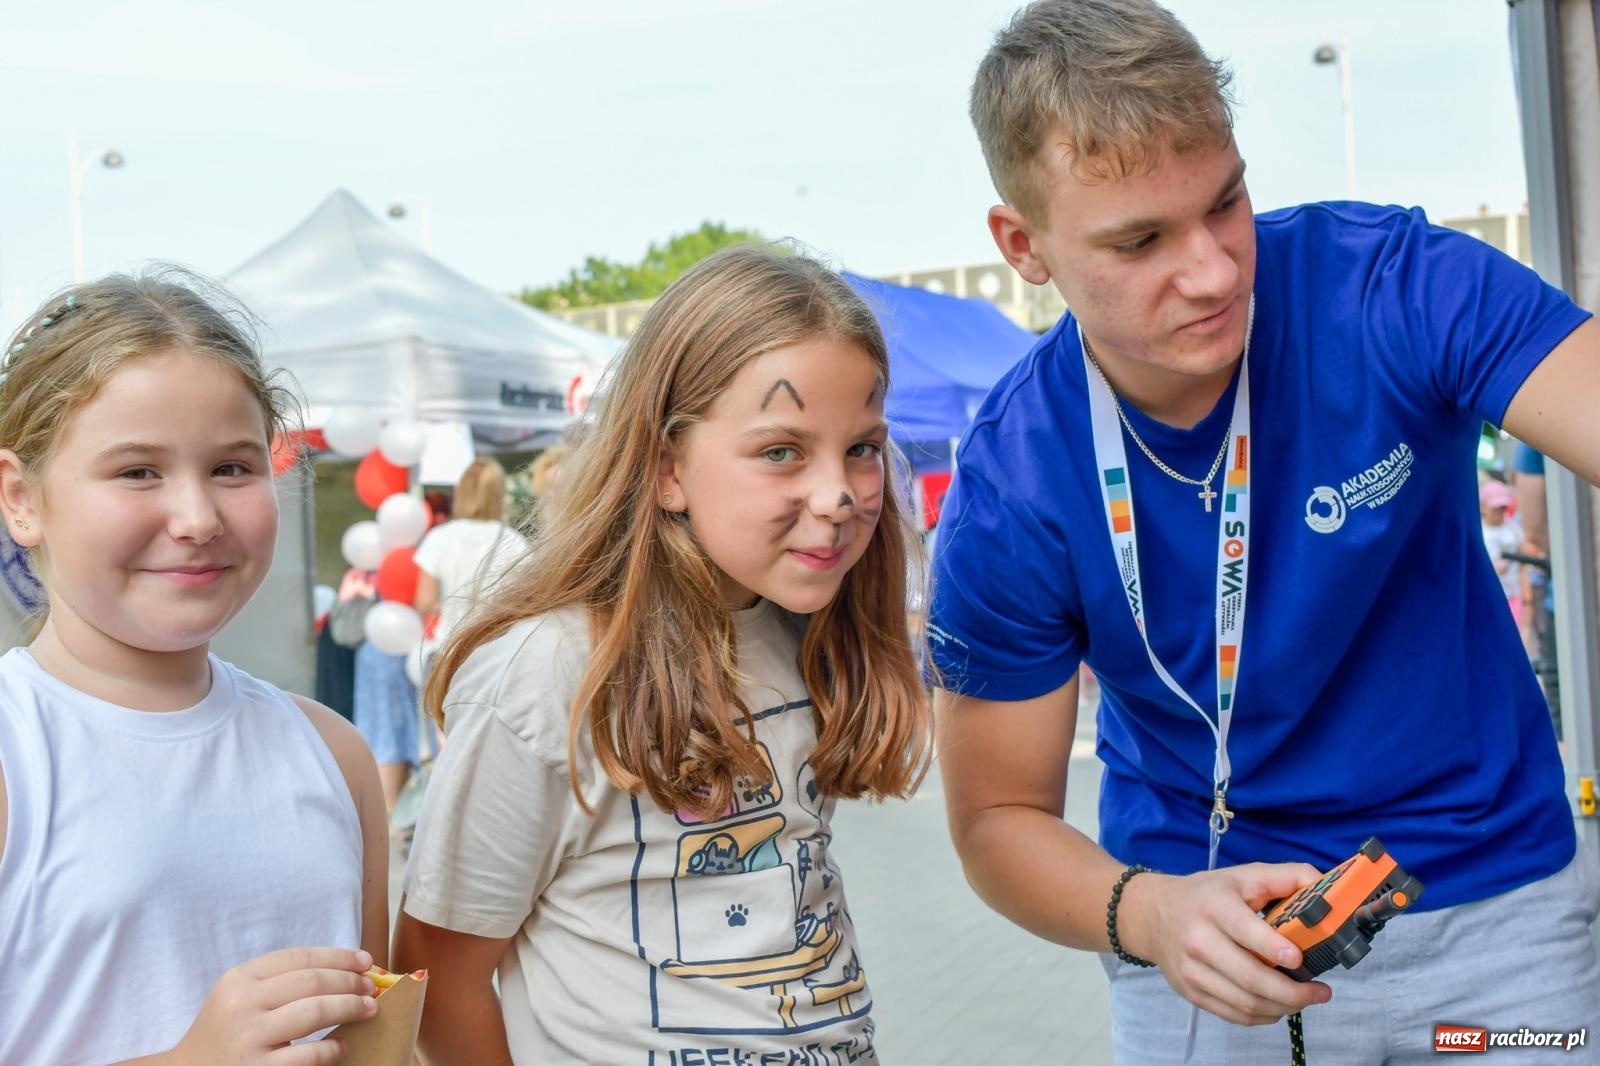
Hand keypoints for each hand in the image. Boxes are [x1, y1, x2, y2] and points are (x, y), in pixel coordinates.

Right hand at [167, 947, 377, 1065]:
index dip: (337, 956)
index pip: (298, 957)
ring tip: (368, 1009)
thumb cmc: (225, 1033)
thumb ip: (279, 981)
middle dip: (348, 981)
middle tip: (371, 987)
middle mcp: (240, 1004)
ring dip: (349, 1007)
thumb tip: (344, 969)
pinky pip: (307, 1055)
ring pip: (314, 1012)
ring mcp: (248, 1038)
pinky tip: (343, 1046)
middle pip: (311, 981)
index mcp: (238, 979)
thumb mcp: (239, 997)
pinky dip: (332, 1048)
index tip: (365, 961)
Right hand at [1123, 863, 1333, 1025]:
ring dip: (1284, 1007)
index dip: (1274, 949)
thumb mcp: (1245, 875)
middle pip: (1251, 978)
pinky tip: (1278, 1004)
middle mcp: (1199, 940)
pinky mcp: (1192, 993)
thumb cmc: (1208, 895)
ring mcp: (1193, 971)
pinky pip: (1236, 1015)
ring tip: (1304, 998)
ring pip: (1247, 1003)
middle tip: (1320, 992)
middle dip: (1293, 992)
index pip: (1245, 931)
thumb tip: (1328, 887)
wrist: (1155, 915)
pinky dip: (1264, 1015)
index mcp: (1214, 906)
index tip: (1298, 959)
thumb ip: (1289, 876)